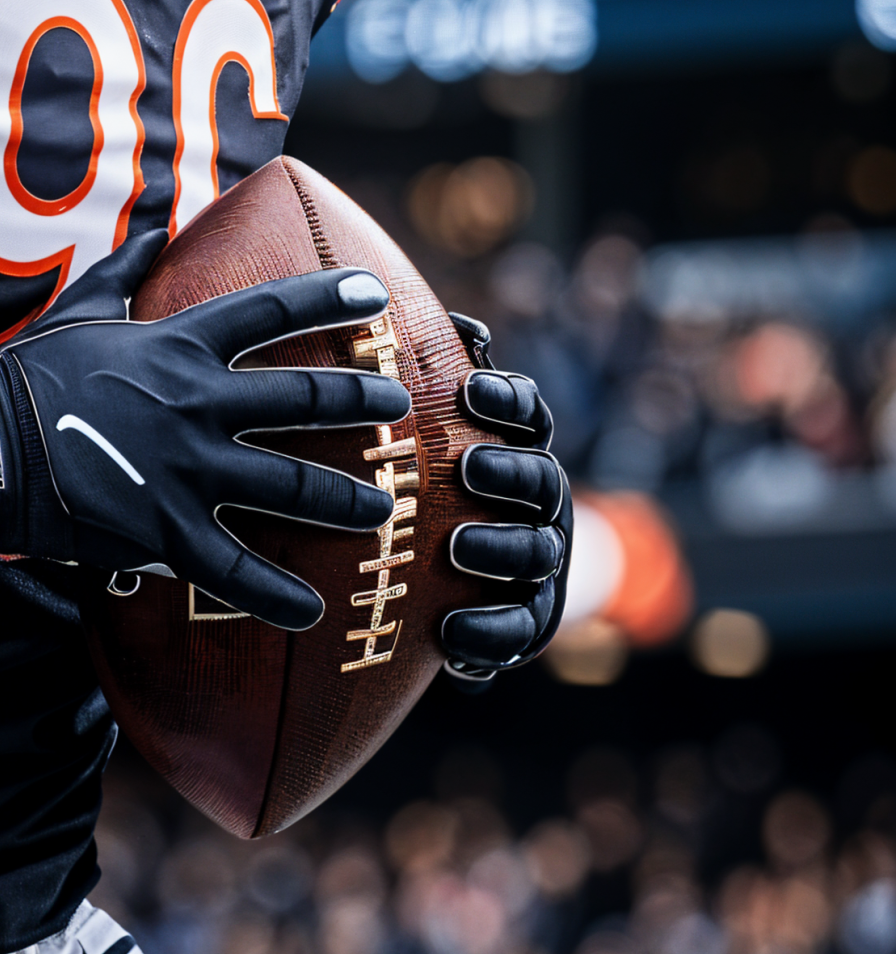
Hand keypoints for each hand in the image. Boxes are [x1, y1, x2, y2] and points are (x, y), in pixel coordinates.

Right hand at [0, 229, 411, 628]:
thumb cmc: (27, 375)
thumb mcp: (79, 307)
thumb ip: (127, 267)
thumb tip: (157, 223)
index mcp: (178, 346)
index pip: (270, 311)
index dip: (328, 298)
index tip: (376, 294)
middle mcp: (195, 403)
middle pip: (299, 401)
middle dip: (358, 404)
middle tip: (399, 409)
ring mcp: (184, 469)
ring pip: (286, 486)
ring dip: (343, 499)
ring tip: (383, 510)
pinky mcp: (162, 528)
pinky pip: (232, 570)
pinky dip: (276, 596)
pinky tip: (315, 613)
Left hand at [439, 313, 569, 682]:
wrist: (429, 591)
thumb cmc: (416, 494)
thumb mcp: (410, 441)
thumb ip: (420, 385)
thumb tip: (425, 321)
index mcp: (517, 451)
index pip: (528, 415)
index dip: (506, 400)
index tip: (469, 388)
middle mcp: (540, 504)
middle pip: (542, 479)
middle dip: (509, 471)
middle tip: (468, 467)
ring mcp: (539, 562)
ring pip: (537, 552)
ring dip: (501, 546)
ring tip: (456, 546)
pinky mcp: (526, 620)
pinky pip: (518, 628)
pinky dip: (488, 629)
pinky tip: (449, 631)